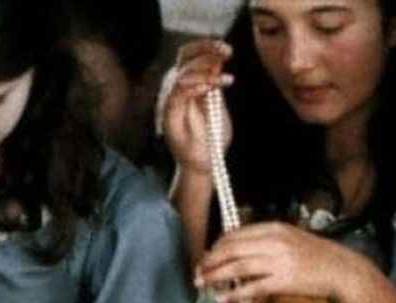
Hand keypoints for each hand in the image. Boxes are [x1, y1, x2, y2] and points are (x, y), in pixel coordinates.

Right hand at [161, 39, 233, 175]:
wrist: (205, 163)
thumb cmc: (211, 135)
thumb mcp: (216, 101)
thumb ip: (214, 81)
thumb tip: (218, 58)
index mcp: (184, 83)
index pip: (187, 54)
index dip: (205, 46)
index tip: (227, 49)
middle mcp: (173, 89)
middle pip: (183, 58)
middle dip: (207, 51)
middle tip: (228, 55)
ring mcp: (168, 102)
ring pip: (180, 73)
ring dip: (204, 71)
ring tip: (224, 80)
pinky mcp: (167, 117)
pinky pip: (175, 94)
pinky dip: (193, 87)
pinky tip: (210, 88)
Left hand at [194, 222, 368, 302]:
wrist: (343, 269)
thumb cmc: (316, 256)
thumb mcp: (290, 238)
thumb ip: (265, 241)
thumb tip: (235, 251)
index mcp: (275, 229)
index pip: (236, 235)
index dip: (216, 247)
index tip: (206, 256)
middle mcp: (275, 242)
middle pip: (232, 250)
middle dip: (210, 261)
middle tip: (197, 272)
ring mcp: (280, 261)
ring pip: (237, 267)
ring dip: (215, 276)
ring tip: (202, 284)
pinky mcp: (284, 281)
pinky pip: (252, 288)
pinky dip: (234, 295)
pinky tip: (223, 299)